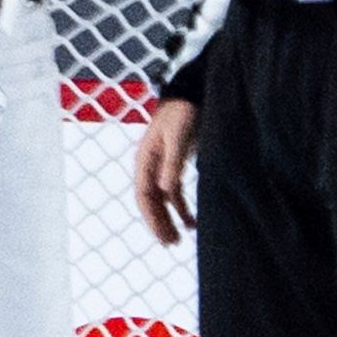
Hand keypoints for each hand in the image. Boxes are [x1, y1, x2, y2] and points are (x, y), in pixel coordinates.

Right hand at [134, 99, 198, 242]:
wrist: (192, 92)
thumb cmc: (184, 111)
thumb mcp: (179, 134)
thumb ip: (173, 161)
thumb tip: (165, 190)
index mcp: (145, 159)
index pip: (144, 195)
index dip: (153, 218)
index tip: (164, 236)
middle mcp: (151, 165)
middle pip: (151, 201)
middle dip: (159, 223)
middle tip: (171, 244)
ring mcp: (163, 166)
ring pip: (162, 200)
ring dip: (169, 219)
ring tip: (179, 240)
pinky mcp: (176, 164)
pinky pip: (174, 192)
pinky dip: (181, 208)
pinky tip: (191, 222)